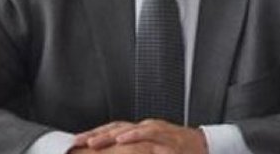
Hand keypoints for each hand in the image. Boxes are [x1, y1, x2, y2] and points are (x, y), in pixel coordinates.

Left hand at [72, 120, 206, 153]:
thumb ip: (133, 152)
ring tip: (91, 142)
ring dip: (108, 136)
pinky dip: (134, 136)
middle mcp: (145, 128)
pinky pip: (148, 135)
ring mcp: (156, 132)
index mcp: (140, 132)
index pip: (112, 131)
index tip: (75, 143)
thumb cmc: (178, 152)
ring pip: (128, 130)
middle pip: (114, 128)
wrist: (205, 148)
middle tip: (75, 143)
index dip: (93, 135)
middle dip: (94, 135)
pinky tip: (121, 139)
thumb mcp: (153, 152)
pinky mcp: (167, 139)